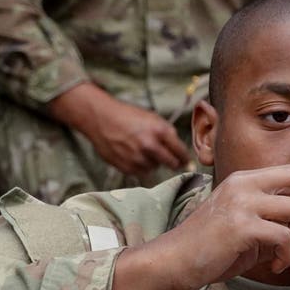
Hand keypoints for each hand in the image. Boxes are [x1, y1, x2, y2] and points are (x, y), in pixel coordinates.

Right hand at [49, 82, 191, 174]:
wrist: (101, 118)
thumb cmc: (128, 116)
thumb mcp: (153, 118)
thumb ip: (168, 134)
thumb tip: (182, 152)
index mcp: (160, 131)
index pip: (181, 152)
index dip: (186, 158)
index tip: (187, 162)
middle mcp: (149, 146)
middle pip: (172, 164)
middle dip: (174, 163)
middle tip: (173, 162)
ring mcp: (137, 158)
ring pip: (155, 168)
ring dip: (154, 163)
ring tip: (143, 150)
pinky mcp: (126, 166)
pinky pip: (141, 172)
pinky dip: (140, 166)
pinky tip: (133, 155)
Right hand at [107, 166, 289, 289]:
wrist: (172, 261)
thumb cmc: (210, 250)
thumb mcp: (254, 238)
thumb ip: (285, 235)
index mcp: (245, 180)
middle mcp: (243, 184)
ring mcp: (241, 202)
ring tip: (289, 258)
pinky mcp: (239, 225)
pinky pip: (282, 235)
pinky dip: (288, 254)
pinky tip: (277, 266)